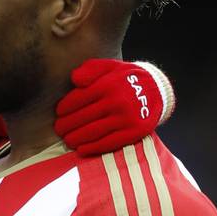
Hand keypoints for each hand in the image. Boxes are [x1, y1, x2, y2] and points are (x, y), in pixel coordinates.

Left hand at [55, 59, 174, 155]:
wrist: (157, 90)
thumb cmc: (126, 78)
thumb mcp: (109, 66)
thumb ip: (89, 70)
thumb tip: (74, 79)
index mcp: (108, 85)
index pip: (78, 99)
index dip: (64, 108)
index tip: (58, 113)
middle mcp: (116, 102)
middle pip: (83, 118)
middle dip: (66, 125)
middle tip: (58, 129)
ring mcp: (125, 119)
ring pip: (93, 132)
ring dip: (75, 138)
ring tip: (67, 140)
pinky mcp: (134, 132)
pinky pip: (109, 143)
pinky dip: (93, 148)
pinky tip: (81, 149)